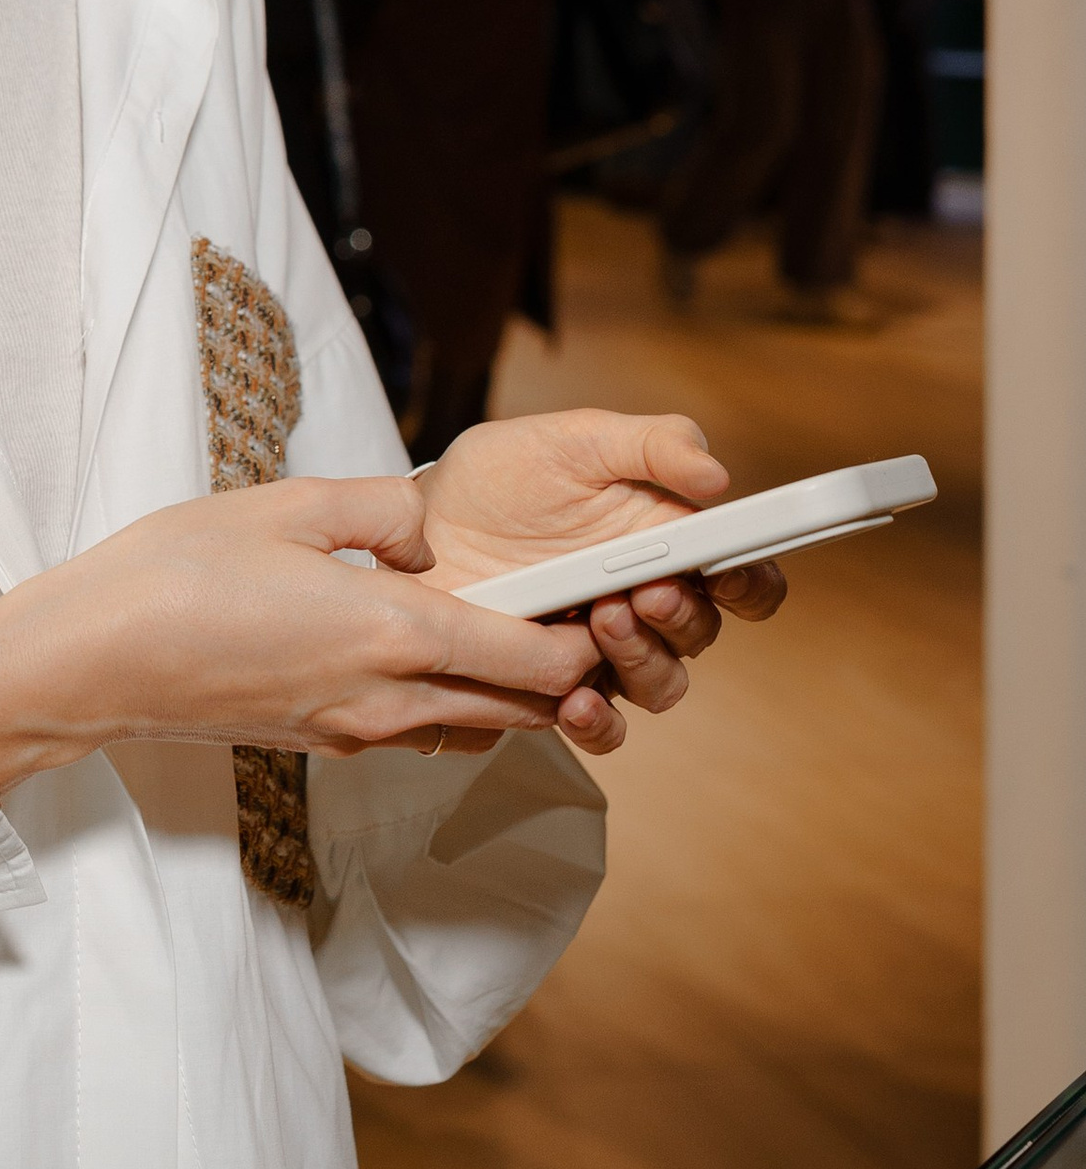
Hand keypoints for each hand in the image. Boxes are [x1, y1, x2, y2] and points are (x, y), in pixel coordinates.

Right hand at [0, 474, 603, 799]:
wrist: (95, 660)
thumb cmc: (177, 574)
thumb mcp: (287, 503)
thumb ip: (382, 510)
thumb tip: (428, 531)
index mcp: (397, 635)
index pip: (536, 661)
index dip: (583, 638)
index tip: (599, 600)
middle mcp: (389, 700)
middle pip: (519, 711)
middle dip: (558, 674)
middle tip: (571, 619)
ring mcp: (354, 731)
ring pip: (470, 729)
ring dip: (503, 695)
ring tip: (503, 636)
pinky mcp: (319, 743)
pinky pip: (415, 732)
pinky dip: (445, 705)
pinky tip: (420, 656)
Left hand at [418, 408, 786, 755]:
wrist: (417, 524)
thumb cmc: (500, 479)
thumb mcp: (570, 441)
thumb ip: (649, 445)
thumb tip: (715, 473)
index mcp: (665, 543)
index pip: (742, 577)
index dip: (752, 582)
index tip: (728, 574)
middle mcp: (645, 602)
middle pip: (703, 634)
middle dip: (682, 616)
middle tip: (641, 589)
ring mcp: (603, 650)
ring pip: (661, 684)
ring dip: (643, 661)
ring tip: (599, 621)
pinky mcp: (556, 685)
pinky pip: (600, 727)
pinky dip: (597, 723)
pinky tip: (573, 700)